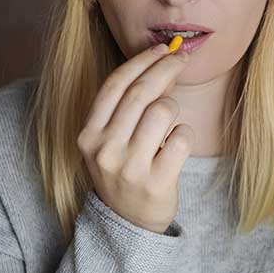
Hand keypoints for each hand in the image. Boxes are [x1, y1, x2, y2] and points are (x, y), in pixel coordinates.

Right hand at [76, 42, 194, 232]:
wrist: (128, 223)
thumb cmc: (124, 169)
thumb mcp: (113, 139)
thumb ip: (130, 105)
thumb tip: (163, 60)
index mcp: (88, 134)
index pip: (114, 85)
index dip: (141, 61)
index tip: (162, 49)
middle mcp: (105, 150)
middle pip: (140, 93)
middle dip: (165, 68)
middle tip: (181, 58)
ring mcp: (130, 168)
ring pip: (163, 112)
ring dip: (174, 107)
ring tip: (170, 119)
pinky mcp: (156, 184)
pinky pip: (181, 138)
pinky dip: (185, 133)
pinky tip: (176, 143)